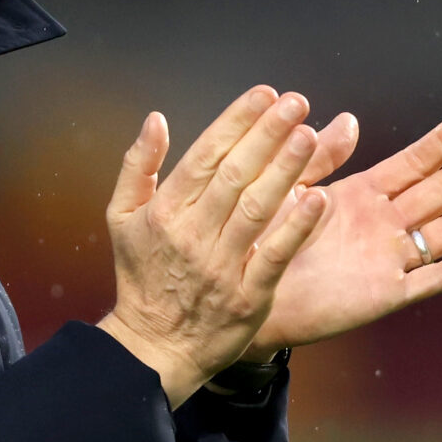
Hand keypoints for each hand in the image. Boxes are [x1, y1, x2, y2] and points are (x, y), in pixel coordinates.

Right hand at [95, 86, 330, 406]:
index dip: (236, 121)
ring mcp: (221, 266)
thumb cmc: (142, 276)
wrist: (154, 346)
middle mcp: (193, 234)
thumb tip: (156, 120)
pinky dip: (297, 227)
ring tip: (310, 135)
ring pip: (258, 208)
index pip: (205, 155)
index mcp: (165, 211)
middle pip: (236, 174)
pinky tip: (320, 199)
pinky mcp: (248, 297)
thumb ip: (138, 166)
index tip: (263, 94)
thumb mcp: (121, 217)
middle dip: (267, 133)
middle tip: (295, 102)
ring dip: (287, 169)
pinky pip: (275, 256)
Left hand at [242, 111, 441, 352]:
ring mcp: (389, 258)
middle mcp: (382, 224)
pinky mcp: (388, 293)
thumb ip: (321, 158)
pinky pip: (434, 277)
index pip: (413, 163)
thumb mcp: (290, 188)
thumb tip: (348, 119)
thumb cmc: (264, 239)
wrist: (248, 292)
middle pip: (439, 190)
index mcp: (361, 194)